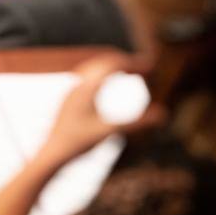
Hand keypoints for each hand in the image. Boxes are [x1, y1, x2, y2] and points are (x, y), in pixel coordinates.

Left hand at [39, 54, 164, 165]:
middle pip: (104, 62)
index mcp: (86, 87)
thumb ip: (137, 122)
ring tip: (132, 71)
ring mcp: (72, 90)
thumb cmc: (78, 143)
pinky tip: (108, 84)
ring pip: (94, 68)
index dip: (134, 62)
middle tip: (147, 67)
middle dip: (126, 61)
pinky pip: (88, 77)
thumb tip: (164, 114)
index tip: (152, 66)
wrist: (51, 153)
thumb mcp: (110, 132)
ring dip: (113, 66)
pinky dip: (103, 74)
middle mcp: (77, 84)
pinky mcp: (70, 98)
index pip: (113, 64)